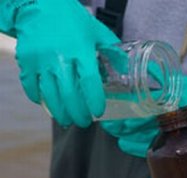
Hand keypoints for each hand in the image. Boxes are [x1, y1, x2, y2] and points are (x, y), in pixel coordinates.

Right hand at [1, 0, 120, 126]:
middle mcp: (60, 57)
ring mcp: (40, 61)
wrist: (39, 5)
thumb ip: (112, 51)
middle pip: (69, 95)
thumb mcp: (96, 32)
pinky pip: (31, 87)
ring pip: (50, 95)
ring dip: (60, 112)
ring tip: (68, 120)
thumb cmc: (72, 20)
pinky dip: (39, 99)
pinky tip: (48, 105)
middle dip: (78, 114)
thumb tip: (125, 69)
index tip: (98, 113)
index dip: (95, 101)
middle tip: (84, 122)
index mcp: (81, 50)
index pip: (90, 82)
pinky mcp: (26, 62)